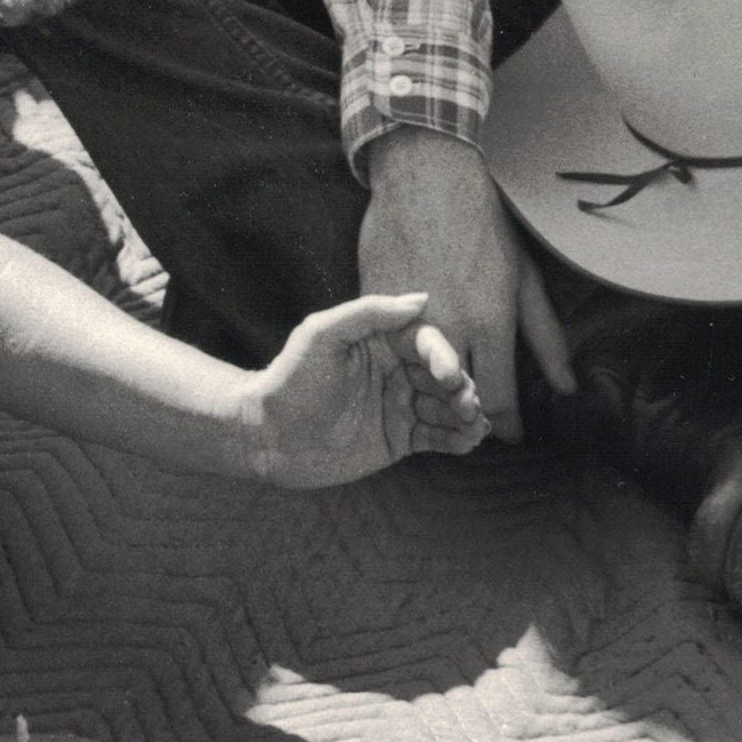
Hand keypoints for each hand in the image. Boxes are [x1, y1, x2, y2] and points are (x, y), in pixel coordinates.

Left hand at [248, 292, 484, 486]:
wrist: (267, 437)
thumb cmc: (290, 379)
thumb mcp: (321, 335)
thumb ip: (368, 312)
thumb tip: (421, 299)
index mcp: (381, 340)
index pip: (425, 341)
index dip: (443, 356)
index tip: (448, 375)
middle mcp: (396, 370)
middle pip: (443, 375)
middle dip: (460, 388)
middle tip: (467, 404)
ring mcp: (400, 405)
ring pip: (445, 406)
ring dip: (465, 414)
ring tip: (474, 425)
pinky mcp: (400, 438)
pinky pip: (436, 436)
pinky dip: (456, 438)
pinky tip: (467, 441)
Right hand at [358, 127, 573, 438]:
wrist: (426, 178)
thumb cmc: (483, 225)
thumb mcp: (525, 279)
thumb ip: (545, 337)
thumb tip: (566, 387)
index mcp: (489, 323)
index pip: (497, 399)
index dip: (504, 424)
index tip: (509, 433)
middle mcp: (446, 329)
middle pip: (454, 399)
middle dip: (466, 414)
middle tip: (476, 415)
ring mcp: (404, 319)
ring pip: (414, 379)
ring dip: (429, 389)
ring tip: (443, 386)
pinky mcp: (373, 308)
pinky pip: (387, 349)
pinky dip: (402, 357)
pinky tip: (413, 352)